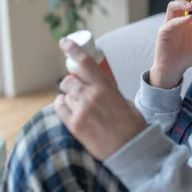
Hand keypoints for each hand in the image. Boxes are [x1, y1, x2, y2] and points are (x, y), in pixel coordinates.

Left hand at [54, 38, 147, 160]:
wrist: (132, 149)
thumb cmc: (132, 125)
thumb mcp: (123, 100)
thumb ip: (106, 91)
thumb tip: (93, 86)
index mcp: (105, 87)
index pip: (84, 62)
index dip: (72, 49)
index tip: (64, 42)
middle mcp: (90, 97)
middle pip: (69, 80)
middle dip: (71, 82)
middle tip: (77, 88)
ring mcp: (81, 111)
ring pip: (65, 94)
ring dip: (69, 96)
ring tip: (79, 104)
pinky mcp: (74, 126)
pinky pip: (59, 108)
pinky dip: (62, 105)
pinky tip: (68, 108)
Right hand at [150, 0, 191, 88]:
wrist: (174, 69)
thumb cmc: (187, 56)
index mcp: (187, 20)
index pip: (191, 3)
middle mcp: (178, 19)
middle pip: (180, 0)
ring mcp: (170, 24)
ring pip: (172, 6)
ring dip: (182, 3)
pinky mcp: (164, 31)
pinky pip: (171, 22)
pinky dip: (180, 19)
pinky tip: (189, 19)